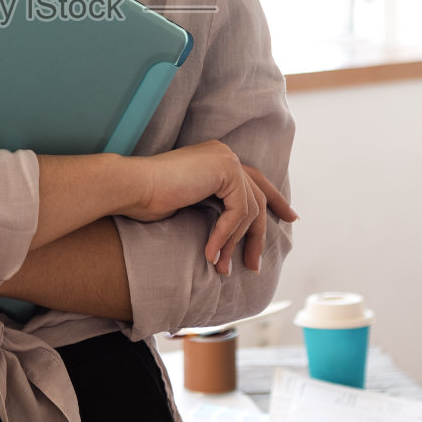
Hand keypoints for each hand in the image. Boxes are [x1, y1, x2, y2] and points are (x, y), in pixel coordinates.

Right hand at [120, 141, 297, 274]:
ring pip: (248, 210)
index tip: (289, 218)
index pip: (254, 180)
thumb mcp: (190, 204)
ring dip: (235, 244)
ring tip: (221, 267)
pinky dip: (225, 236)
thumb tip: (236, 232)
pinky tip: (210, 253)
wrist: (132, 187)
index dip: (275, 200)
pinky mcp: (224, 170)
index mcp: (217, 158)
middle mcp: (224, 154)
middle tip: (255, 265)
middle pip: (257, 197)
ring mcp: (226, 159)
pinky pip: (237, 212)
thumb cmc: (149, 200)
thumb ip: (215, 208)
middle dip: (259, 234)